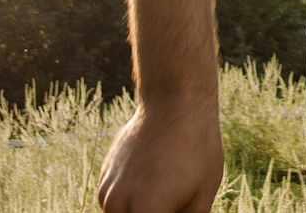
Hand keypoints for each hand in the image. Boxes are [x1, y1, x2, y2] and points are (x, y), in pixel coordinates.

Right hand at [96, 105, 222, 212]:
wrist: (174, 103)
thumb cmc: (196, 150)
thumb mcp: (202, 196)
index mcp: (147, 212)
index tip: (172, 211)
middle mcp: (119, 205)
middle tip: (170, 204)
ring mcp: (107, 191)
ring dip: (138, 212)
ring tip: (164, 192)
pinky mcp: (103, 178)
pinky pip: (114, 204)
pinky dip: (129, 203)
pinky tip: (152, 181)